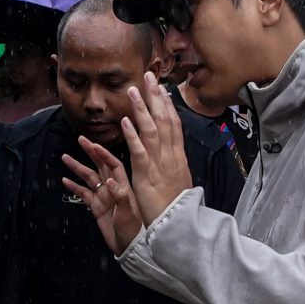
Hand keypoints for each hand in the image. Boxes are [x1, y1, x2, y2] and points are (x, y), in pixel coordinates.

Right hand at [61, 139, 142, 252]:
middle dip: (90, 152)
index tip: (93, 144)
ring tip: (65, 157)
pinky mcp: (96, 207)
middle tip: (80, 139)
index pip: (113, 164)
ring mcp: (103, 197)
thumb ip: (121, 196)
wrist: (129, 246)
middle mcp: (112, 188)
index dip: (104, 154)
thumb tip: (110, 181)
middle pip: (100, 165)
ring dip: (77, 167)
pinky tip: (65, 180)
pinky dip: (74, 186)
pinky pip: (84, 194)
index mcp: (122, 186)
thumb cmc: (133, 229)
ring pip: (89, 177)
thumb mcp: (128, 213)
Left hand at [116, 73, 192, 227]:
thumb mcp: (178, 182)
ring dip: (142, 109)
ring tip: (134, 90)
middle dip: (156, 98)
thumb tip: (174, 156)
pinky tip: (126, 121)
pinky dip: (133, 135)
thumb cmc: (176, 208)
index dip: (167, 106)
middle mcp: (171, 157)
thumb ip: (174, 166)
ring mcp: (160, 165)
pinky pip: (140, 152)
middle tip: (149, 76)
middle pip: (164, 121)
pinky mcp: (147, 176)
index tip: (162, 89)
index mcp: (177, 158)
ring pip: (152, 132)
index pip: (173, 126)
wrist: (179, 227)